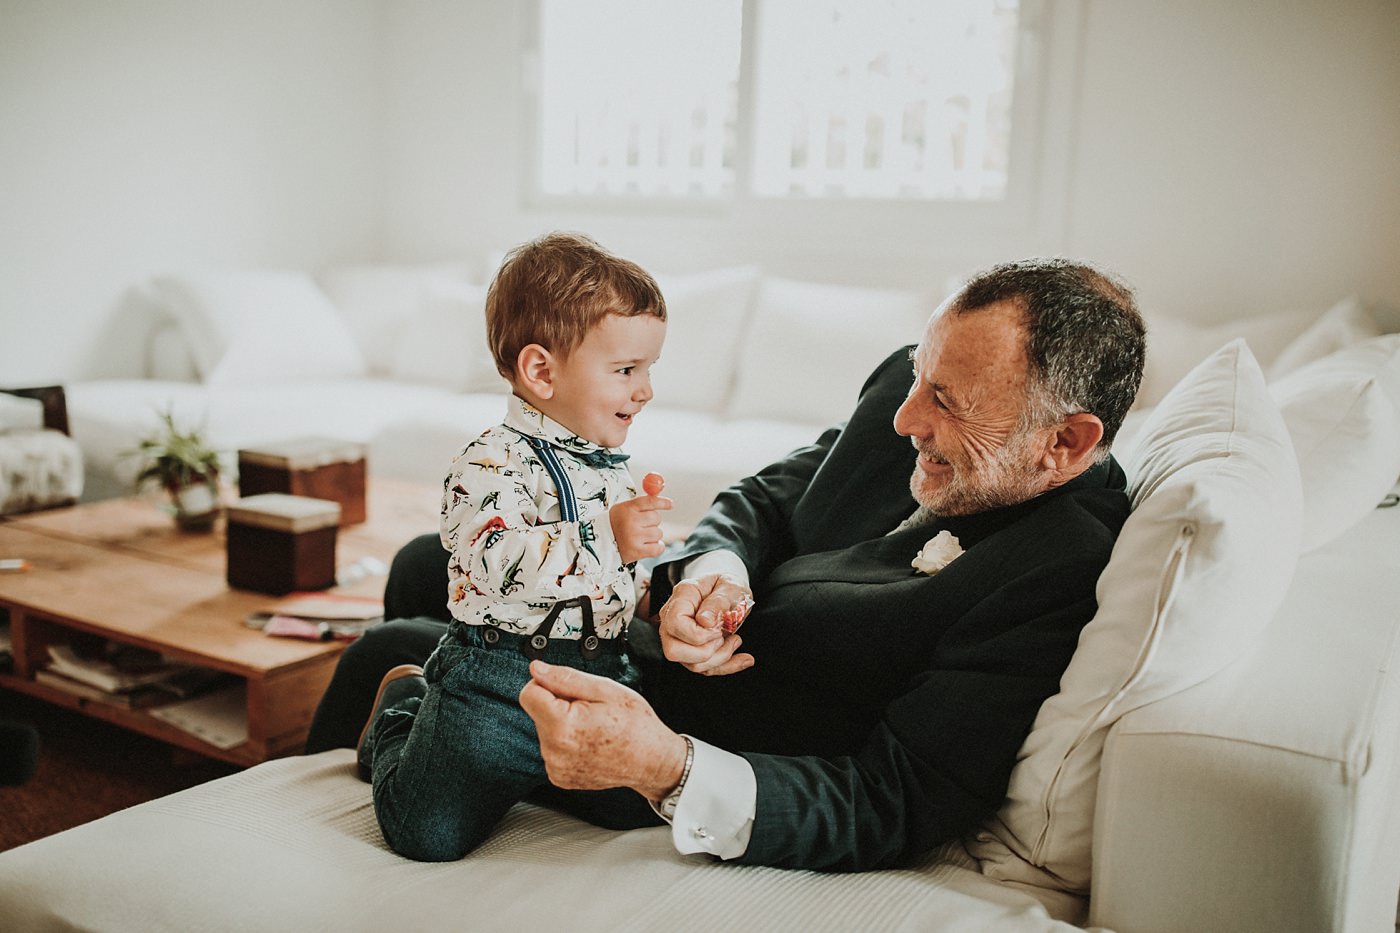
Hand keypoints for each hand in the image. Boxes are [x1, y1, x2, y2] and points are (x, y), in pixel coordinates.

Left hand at [519, 660, 686, 802]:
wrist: (652, 761)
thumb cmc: (635, 726)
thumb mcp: (605, 690)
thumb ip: (565, 678)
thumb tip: (536, 669)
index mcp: (562, 727)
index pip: (528, 693)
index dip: (548, 684)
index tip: (569, 689)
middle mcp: (554, 751)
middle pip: (538, 711)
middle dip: (559, 705)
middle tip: (590, 710)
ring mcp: (556, 767)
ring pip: (545, 729)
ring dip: (563, 723)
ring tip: (593, 728)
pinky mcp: (560, 776)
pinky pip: (553, 748)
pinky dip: (567, 742)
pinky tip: (590, 742)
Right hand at [609, 490, 672, 563]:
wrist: (600, 544)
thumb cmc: (615, 525)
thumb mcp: (623, 509)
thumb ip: (641, 504)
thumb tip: (659, 495)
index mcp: (627, 509)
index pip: (650, 501)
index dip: (662, 502)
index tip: (670, 504)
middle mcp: (631, 522)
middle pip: (656, 518)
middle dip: (653, 522)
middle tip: (642, 526)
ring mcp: (634, 537)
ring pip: (658, 533)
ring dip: (653, 536)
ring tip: (639, 537)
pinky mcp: (637, 551)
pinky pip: (658, 548)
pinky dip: (656, 547)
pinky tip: (646, 546)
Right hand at [657, 573, 755, 675]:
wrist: (729, 592)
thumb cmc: (728, 586)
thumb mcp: (731, 587)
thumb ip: (718, 601)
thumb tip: (705, 621)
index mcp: (682, 597)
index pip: (675, 624)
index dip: (698, 634)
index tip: (718, 628)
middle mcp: (672, 618)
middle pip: (673, 650)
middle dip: (705, 652)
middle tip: (722, 636)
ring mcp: (678, 636)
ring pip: (690, 664)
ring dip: (720, 659)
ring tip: (735, 640)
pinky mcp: (690, 650)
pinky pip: (704, 668)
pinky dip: (727, 666)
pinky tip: (743, 658)